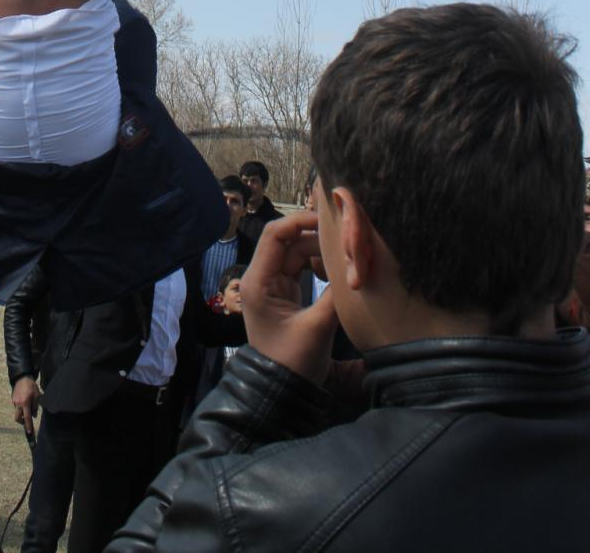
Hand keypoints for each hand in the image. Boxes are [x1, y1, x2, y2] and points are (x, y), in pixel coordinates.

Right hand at [11, 375, 40, 433]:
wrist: (22, 377)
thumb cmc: (31, 386)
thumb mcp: (37, 396)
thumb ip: (35, 407)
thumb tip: (34, 415)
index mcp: (25, 403)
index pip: (27, 417)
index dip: (28, 425)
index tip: (29, 432)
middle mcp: (18, 404)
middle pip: (17, 418)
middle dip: (22, 421)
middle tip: (27, 421)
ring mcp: (14, 402)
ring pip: (17, 412)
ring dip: (22, 412)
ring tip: (28, 405)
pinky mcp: (13, 399)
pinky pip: (17, 406)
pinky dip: (21, 407)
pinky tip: (25, 400)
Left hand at [240, 210, 337, 384]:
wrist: (282, 392)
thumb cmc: (293, 362)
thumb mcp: (317, 328)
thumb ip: (334, 296)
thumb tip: (355, 268)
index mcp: (258, 281)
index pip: (274, 235)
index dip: (299, 221)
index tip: (328, 221)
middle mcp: (262, 277)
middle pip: (287, 240)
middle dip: (315, 235)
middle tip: (345, 237)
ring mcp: (273, 283)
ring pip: (296, 251)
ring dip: (319, 250)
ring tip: (345, 253)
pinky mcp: (285, 291)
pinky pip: (301, 266)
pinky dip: (319, 263)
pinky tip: (337, 269)